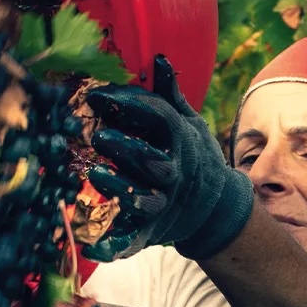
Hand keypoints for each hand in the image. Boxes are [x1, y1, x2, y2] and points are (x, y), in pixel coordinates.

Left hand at [81, 55, 256, 263]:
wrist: (216, 208)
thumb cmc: (194, 157)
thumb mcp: (189, 124)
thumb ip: (169, 96)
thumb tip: (159, 59)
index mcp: (180, 142)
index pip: (158, 117)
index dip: (130, 104)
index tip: (97, 96)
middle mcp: (171, 173)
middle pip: (150, 160)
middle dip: (124, 148)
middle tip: (97, 137)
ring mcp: (161, 203)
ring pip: (141, 198)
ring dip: (118, 187)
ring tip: (95, 175)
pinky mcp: (150, 229)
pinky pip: (131, 240)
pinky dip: (112, 247)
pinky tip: (90, 247)